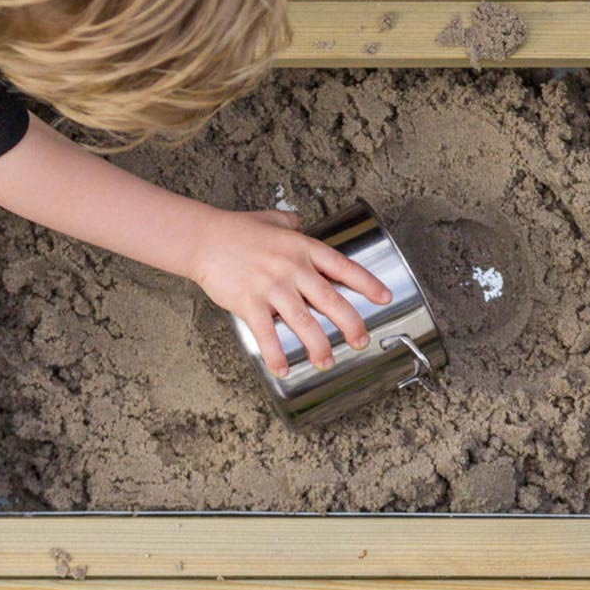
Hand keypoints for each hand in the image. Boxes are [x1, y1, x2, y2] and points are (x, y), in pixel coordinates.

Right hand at [187, 208, 390, 375]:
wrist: (205, 239)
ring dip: (319, 347)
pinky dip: (276, 355)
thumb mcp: (274, 220)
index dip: (367, 284)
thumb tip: (301, 222)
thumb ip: (292, 224)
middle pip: (331, 300)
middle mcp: (294, 268)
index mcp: (304, 248)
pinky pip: (268, 336)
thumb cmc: (239, 230)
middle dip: (351, 324)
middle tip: (362, 341)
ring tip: (327, 362)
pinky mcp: (250, 304)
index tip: (384, 298)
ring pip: (305, 323)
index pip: (344, 267)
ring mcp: (273, 287)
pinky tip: (283, 369)